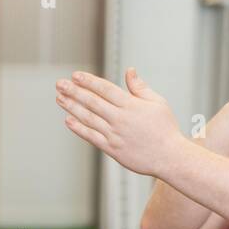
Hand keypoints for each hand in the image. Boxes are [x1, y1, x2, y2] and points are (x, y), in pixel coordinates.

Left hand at [55, 68, 185, 176]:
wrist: (169, 157)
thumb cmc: (165, 129)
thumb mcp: (157, 103)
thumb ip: (140, 87)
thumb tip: (129, 71)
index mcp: (131, 105)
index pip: (105, 89)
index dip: (88, 81)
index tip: (75, 75)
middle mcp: (120, 119)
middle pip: (92, 102)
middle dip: (74, 91)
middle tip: (59, 84)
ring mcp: (114, 134)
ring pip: (88, 118)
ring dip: (72, 107)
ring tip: (59, 98)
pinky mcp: (112, 149)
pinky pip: (91, 137)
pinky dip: (78, 128)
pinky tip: (68, 120)